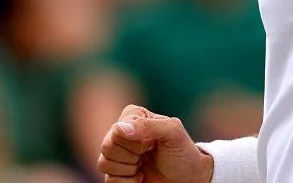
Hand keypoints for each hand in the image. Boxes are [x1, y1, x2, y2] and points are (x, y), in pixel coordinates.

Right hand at [97, 104, 213, 182]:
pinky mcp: (117, 173)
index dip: (136, 142)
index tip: (152, 144)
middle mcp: (122, 133)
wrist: (188, 179)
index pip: (117, 130)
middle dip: (131, 156)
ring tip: (143, 166)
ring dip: (128, 170)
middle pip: (106, 146)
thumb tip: (120, 128)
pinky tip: (140, 177)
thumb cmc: (183, 153)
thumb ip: (149, 125)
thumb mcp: (174, 133)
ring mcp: (118, 154)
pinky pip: (108, 180)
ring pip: (103, 163)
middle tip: (147, 155)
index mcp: (134, 116)